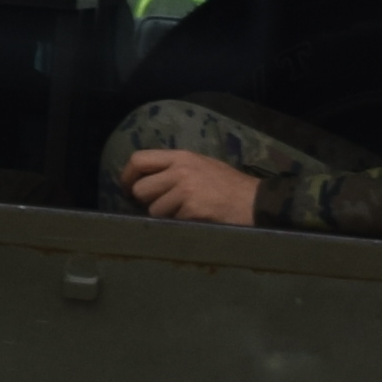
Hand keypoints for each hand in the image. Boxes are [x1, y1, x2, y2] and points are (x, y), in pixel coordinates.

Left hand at [120, 149, 266, 226]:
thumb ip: (175, 169)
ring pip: (153, 210)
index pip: (139, 159)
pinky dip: (179, 224)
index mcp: (181, 156)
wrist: (254, 201)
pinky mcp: (191, 209)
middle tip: (160, 206)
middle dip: (146, 202)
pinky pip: (171, 222)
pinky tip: (196, 219)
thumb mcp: (201, 165)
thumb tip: (147, 180)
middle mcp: (180, 170)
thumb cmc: (229, 185)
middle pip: (140, 189)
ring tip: (186, 213)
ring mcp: (185, 190)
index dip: (127, 176)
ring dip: (165, 216)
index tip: (127, 189)